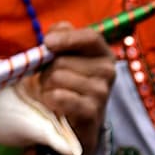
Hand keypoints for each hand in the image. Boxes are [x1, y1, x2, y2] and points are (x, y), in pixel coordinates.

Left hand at [34, 25, 116, 154]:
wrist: (71, 119)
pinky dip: (49, 99)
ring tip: (53, 91)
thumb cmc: (64, 80)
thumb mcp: (62, 54)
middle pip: (61, 61)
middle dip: (46, 69)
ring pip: (57, 78)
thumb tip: (51, 38)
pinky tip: (54, 103)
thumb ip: (59, 36)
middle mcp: (108, 71)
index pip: (90, 37)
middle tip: (48, 79)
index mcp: (102, 52)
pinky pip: (59, 97)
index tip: (46, 42)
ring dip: (46, 86)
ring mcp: (102, 93)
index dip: (67, 38)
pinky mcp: (92, 113)